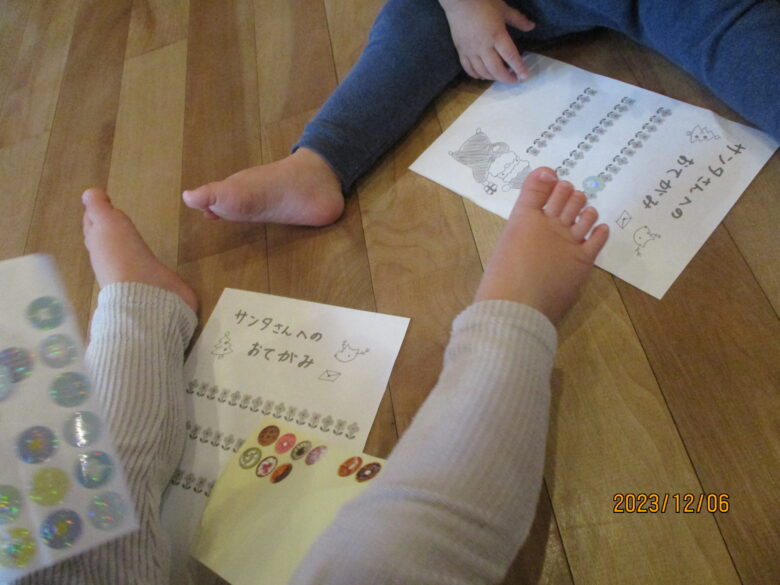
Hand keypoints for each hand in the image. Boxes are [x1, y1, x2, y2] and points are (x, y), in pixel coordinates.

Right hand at [439, 0, 534, 82]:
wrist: (459, 1)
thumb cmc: (483, 2)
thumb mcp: (503, 9)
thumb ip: (518, 20)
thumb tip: (532, 26)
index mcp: (497, 35)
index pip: (510, 56)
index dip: (519, 68)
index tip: (524, 76)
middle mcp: (484, 47)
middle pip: (496, 69)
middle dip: (506, 78)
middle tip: (514, 80)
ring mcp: (471, 51)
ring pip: (482, 72)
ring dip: (493, 78)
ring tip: (500, 77)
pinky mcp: (461, 51)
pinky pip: (468, 69)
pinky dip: (477, 75)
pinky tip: (483, 76)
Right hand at [474, 168, 608, 322]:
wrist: (516, 305)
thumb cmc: (501, 279)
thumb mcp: (504, 245)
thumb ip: (520, 228)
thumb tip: (531, 224)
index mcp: (524, 218)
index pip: (539, 186)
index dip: (546, 177)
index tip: (551, 177)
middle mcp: (549, 223)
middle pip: (565, 195)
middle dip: (567, 192)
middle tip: (568, 195)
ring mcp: (569, 240)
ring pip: (585, 212)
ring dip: (584, 207)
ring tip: (583, 210)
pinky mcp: (584, 259)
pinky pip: (598, 237)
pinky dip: (600, 230)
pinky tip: (599, 228)